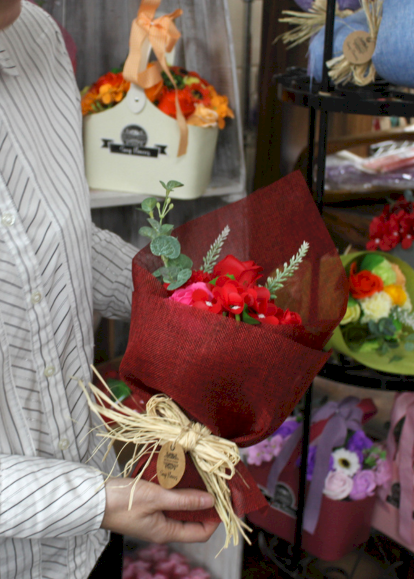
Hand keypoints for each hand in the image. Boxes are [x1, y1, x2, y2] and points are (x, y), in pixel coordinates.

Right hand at [101, 477, 219, 542]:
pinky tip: (181, 474)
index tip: (225, 499)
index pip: (201, 533)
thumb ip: (184, 499)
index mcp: (166, 532)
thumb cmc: (123, 501)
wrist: (93, 500)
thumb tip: (211, 501)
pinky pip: (169, 499)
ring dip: (191, 493)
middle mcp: (162, 527)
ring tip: (201, 475)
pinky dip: (177, 488)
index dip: (215, 518)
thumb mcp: (156, 497)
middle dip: (205, 502)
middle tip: (215, 483)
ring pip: (181, 507)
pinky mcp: (147, 506)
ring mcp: (154, 517)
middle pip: (192, 519)